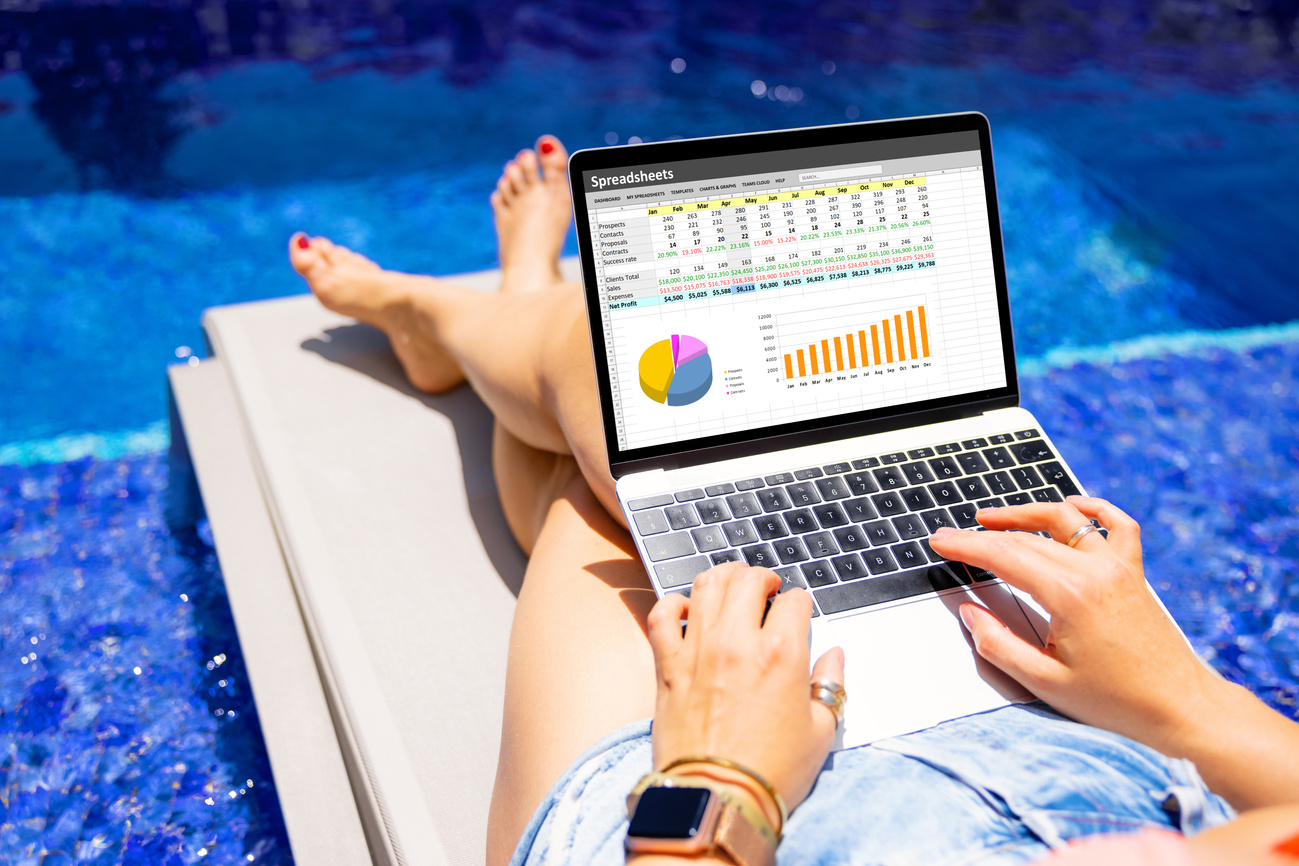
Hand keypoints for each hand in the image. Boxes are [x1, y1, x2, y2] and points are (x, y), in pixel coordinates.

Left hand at [645, 562, 844, 816]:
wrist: (718, 799)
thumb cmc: (771, 772)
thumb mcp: (821, 732)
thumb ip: (830, 685)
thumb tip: (833, 658)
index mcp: (781, 654)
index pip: (794, 601)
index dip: (800, 600)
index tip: (798, 609)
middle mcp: (737, 642)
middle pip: (747, 580)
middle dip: (762, 577)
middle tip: (766, 587)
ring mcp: (697, 650)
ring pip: (705, 586)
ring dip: (722, 577)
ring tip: (731, 584)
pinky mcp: (667, 665)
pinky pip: (661, 616)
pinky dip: (672, 604)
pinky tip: (684, 609)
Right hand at [927, 496, 1219, 756]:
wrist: (1179, 706)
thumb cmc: (1117, 700)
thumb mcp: (1045, 682)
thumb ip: (999, 646)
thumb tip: (971, 613)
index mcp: (1071, 596)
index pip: (1005, 556)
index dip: (965, 546)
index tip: (939, 540)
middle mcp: (1096, 571)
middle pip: (1027, 538)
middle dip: (982, 534)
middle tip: (951, 535)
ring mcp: (1118, 567)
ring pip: (1065, 521)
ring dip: (1025, 514)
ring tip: (992, 516)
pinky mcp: (1133, 573)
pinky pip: (1118, 525)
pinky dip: (1094, 509)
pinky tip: (1072, 505)